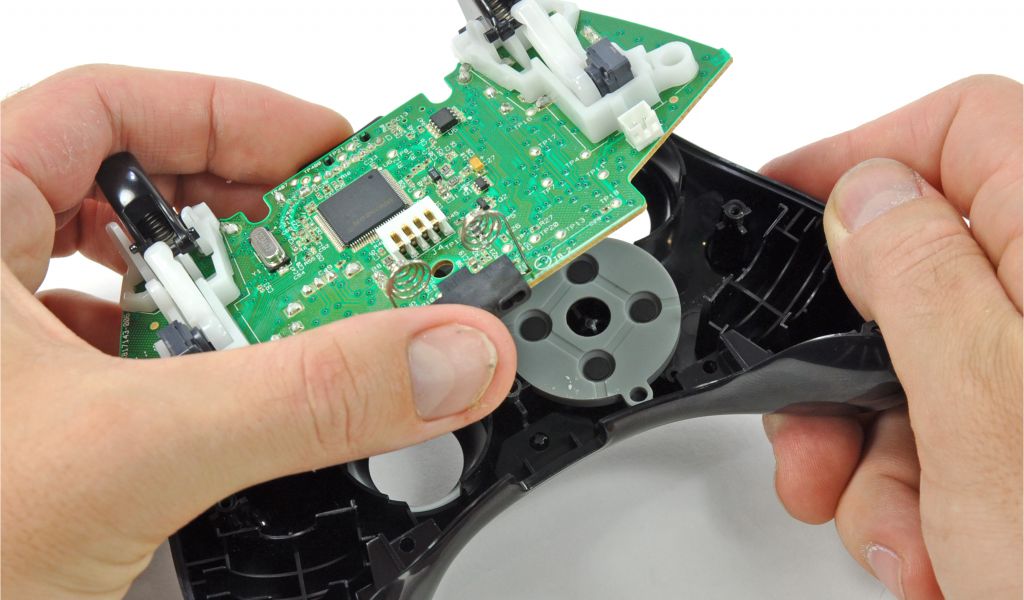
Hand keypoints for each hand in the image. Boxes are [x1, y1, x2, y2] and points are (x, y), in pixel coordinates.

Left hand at [0, 65, 516, 597]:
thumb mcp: (122, 454)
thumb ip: (303, 399)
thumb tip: (440, 355)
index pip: (112, 106)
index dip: (235, 115)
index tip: (333, 154)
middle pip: (142, 196)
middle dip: (251, 222)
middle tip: (344, 245)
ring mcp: (9, 361)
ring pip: (143, 289)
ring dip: (233, 307)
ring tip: (302, 324)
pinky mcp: (37, 427)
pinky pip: (139, 367)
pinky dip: (204, 375)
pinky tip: (240, 405)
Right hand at [761, 75, 1021, 598]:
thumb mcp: (987, 404)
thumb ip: (918, 275)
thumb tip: (865, 195)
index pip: (962, 131)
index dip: (862, 156)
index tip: (785, 205)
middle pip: (915, 271)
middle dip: (837, 362)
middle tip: (806, 422)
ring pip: (913, 370)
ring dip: (869, 455)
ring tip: (896, 532)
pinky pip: (943, 434)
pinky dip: (913, 495)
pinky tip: (934, 552)